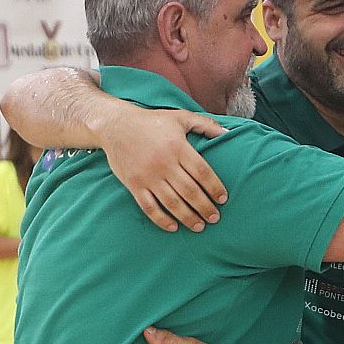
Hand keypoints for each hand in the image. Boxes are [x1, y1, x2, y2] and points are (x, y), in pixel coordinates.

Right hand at [99, 105, 227, 232]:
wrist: (116, 125)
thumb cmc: (152, 122)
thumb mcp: (181, 117)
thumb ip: (206, 124)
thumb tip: (228, 132)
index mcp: (178, 147)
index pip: (202, 172)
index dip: (215, 187)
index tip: (223, 199)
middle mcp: (164, 163)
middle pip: (190, 191)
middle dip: (205, 207)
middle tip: (215, 218)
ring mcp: (148, 176)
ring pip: (172, 202)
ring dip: (188, 217)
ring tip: (199, 226)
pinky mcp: (134, 184)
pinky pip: (149, 207)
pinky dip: (162, 219)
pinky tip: (173, 227)